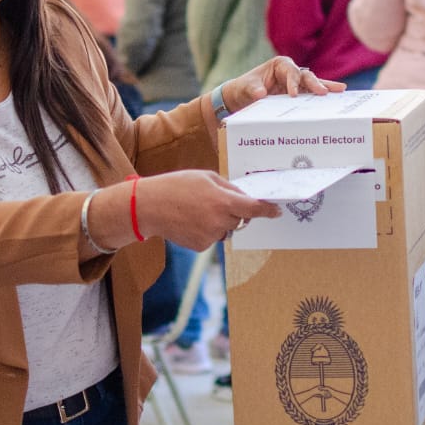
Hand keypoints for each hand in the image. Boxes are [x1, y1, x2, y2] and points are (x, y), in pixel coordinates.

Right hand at [125, 170, 280, 249]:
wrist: (149, 206)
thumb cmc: (176, 186)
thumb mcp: (205, 177)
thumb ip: (228, 188)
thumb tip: (244, 198)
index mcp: (223, 202)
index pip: (254, 209)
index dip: (268, 210)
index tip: (276, 211)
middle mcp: (219, 222)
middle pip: (240, 219)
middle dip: (235, 212)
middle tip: (215, 201)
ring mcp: (210, 236)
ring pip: (226, 229)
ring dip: (219, 221)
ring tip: (196, 210)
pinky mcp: (200, 246)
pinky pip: (212, 238)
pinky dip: (206, 230)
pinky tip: (190, 221)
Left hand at [220, 56, 346, 115]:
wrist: (245, 96)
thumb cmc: (245, 88)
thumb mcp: (246, 88)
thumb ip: (253, 89)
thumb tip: (261, 94)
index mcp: (279, 64)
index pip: (290, 72)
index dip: (293, 83)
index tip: (293, 95)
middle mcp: (291, 71)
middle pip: (306, 76)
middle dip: (314, 84)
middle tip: (323, 92)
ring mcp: (297, 82)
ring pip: (313, 83)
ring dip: (325, 87)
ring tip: (340, 90)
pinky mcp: (300, 93)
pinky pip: (312, 93)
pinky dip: (322, 94)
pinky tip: (337, 95)